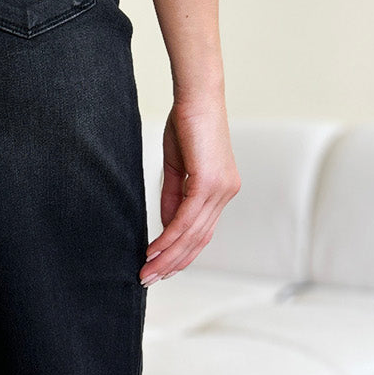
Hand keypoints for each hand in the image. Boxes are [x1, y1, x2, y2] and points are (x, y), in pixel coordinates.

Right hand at [142, 93, 239, 284]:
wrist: (197, 95)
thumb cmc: (187, 123)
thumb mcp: (178, 166)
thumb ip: (174, 197)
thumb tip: (166, 227)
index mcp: (221, 189)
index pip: (202, 231)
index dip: (182, 253)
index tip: (161, 268)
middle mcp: (226, 192)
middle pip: (199, 240)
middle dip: (172, 263)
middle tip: (149, 279)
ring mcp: (221, 189)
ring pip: (192, 234)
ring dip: (168, 256)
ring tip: (147, 272)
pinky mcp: (209, 182)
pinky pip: (186, 219)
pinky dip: (169, 238)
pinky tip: (153, 251)